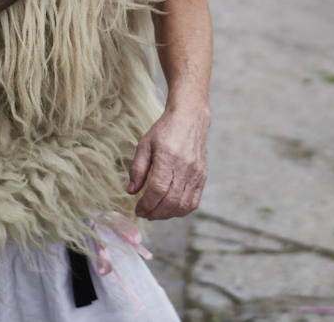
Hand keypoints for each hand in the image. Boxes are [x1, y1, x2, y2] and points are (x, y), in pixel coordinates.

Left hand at [127, 104, 208, 219]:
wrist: (189, 119)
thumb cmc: (165, 131)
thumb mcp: (144, 144)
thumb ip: (137, 169)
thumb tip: (131, 191)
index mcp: (168, 157)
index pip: (157, 189)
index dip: (146, 204)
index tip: (138, 209)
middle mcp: (185, 167)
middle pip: (171, 201)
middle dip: (155, 213)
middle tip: (144, 214)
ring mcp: (196, 173)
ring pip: (183, 205)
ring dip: (167, 215)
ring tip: (155, 213)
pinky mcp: (202, 177)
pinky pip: (194, 202)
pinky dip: (181, 211)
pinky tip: (170, 209)